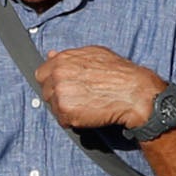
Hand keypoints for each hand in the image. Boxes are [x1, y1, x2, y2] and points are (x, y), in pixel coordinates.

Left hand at [32, 46, 169, 134]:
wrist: (133, 94)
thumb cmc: (119, 73)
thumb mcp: (95, 54)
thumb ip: (70, 56)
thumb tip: (50, 55)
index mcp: (62, 60)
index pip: (42, 74)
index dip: (53, 81)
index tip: (65, 87)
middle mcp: (58, 75)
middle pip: (46, 91)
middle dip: (58, 96)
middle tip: (79, 99)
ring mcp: (60, 94)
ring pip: (53, 107)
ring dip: (66, 109)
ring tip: (86, 106)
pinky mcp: (66, 113)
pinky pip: (62, 121)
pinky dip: (73, 121)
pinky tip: (87, 114)